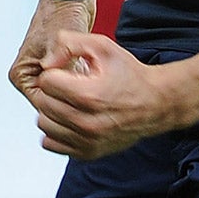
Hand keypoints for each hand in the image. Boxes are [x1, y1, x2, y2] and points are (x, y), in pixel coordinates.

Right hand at [8, 0, 93, 104]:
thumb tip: (64, 91)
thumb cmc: (61, 13)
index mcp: (21, 73)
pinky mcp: (59, 67)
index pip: (41, 104)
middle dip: (70, 98)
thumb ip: (61, 72)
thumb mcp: (60, 45)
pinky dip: (80, 84)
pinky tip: (93, 79)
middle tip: (89, 92)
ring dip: (77, 91)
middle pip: (52, 101)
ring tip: (93, 84)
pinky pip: (70, 85)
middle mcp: (30, 74)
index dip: (62, 103)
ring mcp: (44, 71)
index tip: (80, 100)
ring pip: (63, 94)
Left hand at [30, 32, 195, 158]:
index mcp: (88, 95)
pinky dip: (56, 130)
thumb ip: (68, 44)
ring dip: (51, 111)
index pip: (46, 82)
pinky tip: (69, 118)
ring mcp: (87, 141)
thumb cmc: (130, 75)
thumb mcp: (102, 46)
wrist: (155, 103)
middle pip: (43, 103)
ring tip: (69, 102)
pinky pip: (51, 143)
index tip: (67, 73)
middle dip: (52, 91)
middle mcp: (86, 123)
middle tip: (68, 86)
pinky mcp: (87, 153)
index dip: (54, 73)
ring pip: (43, 124)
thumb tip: (46, 63)